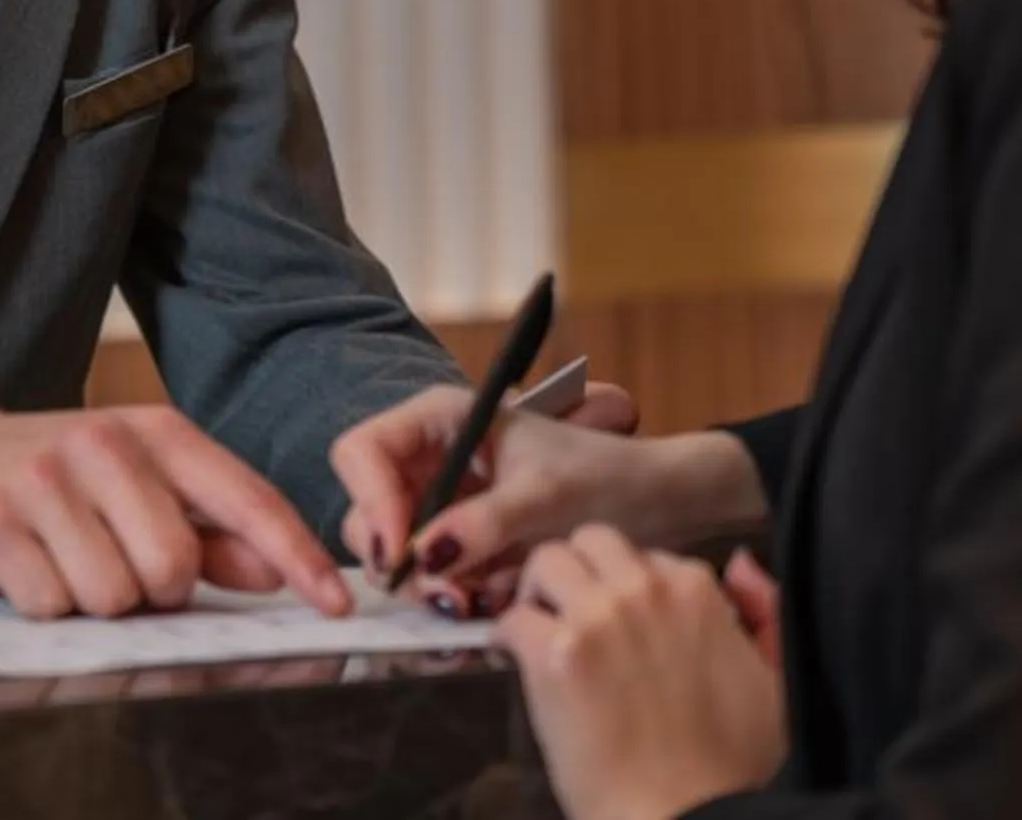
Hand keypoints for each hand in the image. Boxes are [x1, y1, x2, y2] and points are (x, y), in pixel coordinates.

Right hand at [0, 401, 352, 619]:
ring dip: (95, 601)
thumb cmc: (62, 480)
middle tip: (117, 562)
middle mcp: (107, 442)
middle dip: (154, 590)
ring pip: (113, 594)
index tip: (335, 605)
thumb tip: (275, 573)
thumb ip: (212, 531)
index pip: (246, 499)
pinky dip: (44, 602)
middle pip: (173, 567)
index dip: (295, 557)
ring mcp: (46, 476)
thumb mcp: (141, 486)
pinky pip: (51, 604)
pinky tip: (27, 563)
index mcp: (159, 432)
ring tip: (67, 559)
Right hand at [334, 387, 759, 612]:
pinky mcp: (460, 546)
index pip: (363, 451)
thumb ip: (484, 523)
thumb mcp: (546, 497)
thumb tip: (425, 554)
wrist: (657, 507)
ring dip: (429, 585)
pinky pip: (432, 578)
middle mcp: (431, 459)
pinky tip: (491, 601)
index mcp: (441, 419)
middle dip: (399, 558)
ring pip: (397, 554)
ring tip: (478, 602)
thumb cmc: (607, 478)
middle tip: (445, 594)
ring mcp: (442, 505)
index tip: (400, 552)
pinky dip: (454, 596)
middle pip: (368, 510)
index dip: (370, 500)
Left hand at [496, 528, 785, 819]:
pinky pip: (511, 617)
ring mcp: (596, 617)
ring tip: (540, 630)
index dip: (628, 589)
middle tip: (569, 611)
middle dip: (579, 572)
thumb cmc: (728, 767)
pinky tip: (512, 660)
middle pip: (591, 542)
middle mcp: (645, 590)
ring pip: (545, 562)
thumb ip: (763, 612)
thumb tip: (741, 563)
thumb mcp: (771, 684)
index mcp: (697, 590)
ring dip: (538, 594)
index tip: (617, 620)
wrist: (681, 816)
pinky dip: (506, 637)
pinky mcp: (552, 653)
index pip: (648, 557)